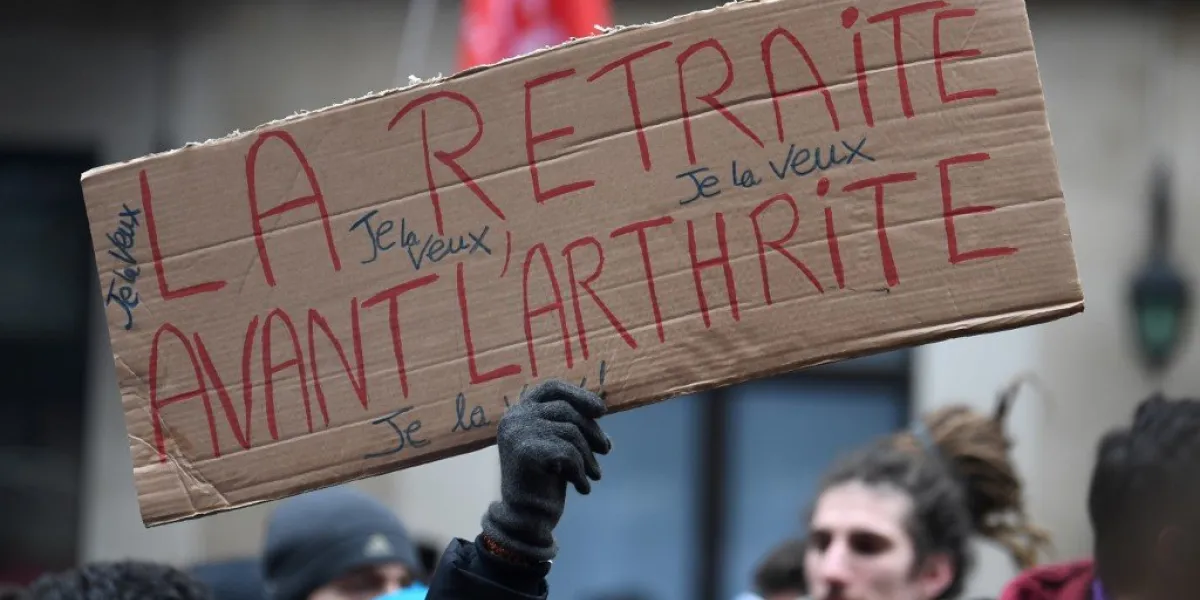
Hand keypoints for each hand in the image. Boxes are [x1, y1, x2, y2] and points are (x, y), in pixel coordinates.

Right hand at [481, 380, 611, 562]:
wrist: (526, 518)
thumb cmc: (544, 481)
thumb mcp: (556, 445)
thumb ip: (570, 424)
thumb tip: (601, 409)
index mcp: (518, 411)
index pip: (551, 388)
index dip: (578, 395)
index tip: (602, 410)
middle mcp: (514, 418)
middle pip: (566, 410)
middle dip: (592, 430)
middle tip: (606, 450)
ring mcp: (517, 433)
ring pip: (570, 432)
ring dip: (589, 456)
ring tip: (595, 474)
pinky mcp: (525, 451)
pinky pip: (568, 453)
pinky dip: (581, 471)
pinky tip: (582, 487)